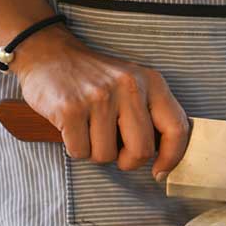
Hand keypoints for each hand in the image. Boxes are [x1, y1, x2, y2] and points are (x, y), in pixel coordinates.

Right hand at [10, 26, 188, 179]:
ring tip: (89, 128)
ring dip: (96, 151)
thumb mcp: (134, 84)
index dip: (171, 158)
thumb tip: (166, 158)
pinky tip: (73, 127)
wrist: (49, 54)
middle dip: (128, 161)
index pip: (176, 128)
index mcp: (151, 82)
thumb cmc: (96, 79)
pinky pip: (80, 152)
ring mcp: (98, 97)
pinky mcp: (70, 108)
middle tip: (117, 151)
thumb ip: (153, 113)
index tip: (160, 171)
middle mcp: (128, 87)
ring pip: (107, 155)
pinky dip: (76, 147)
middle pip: (141, 151)